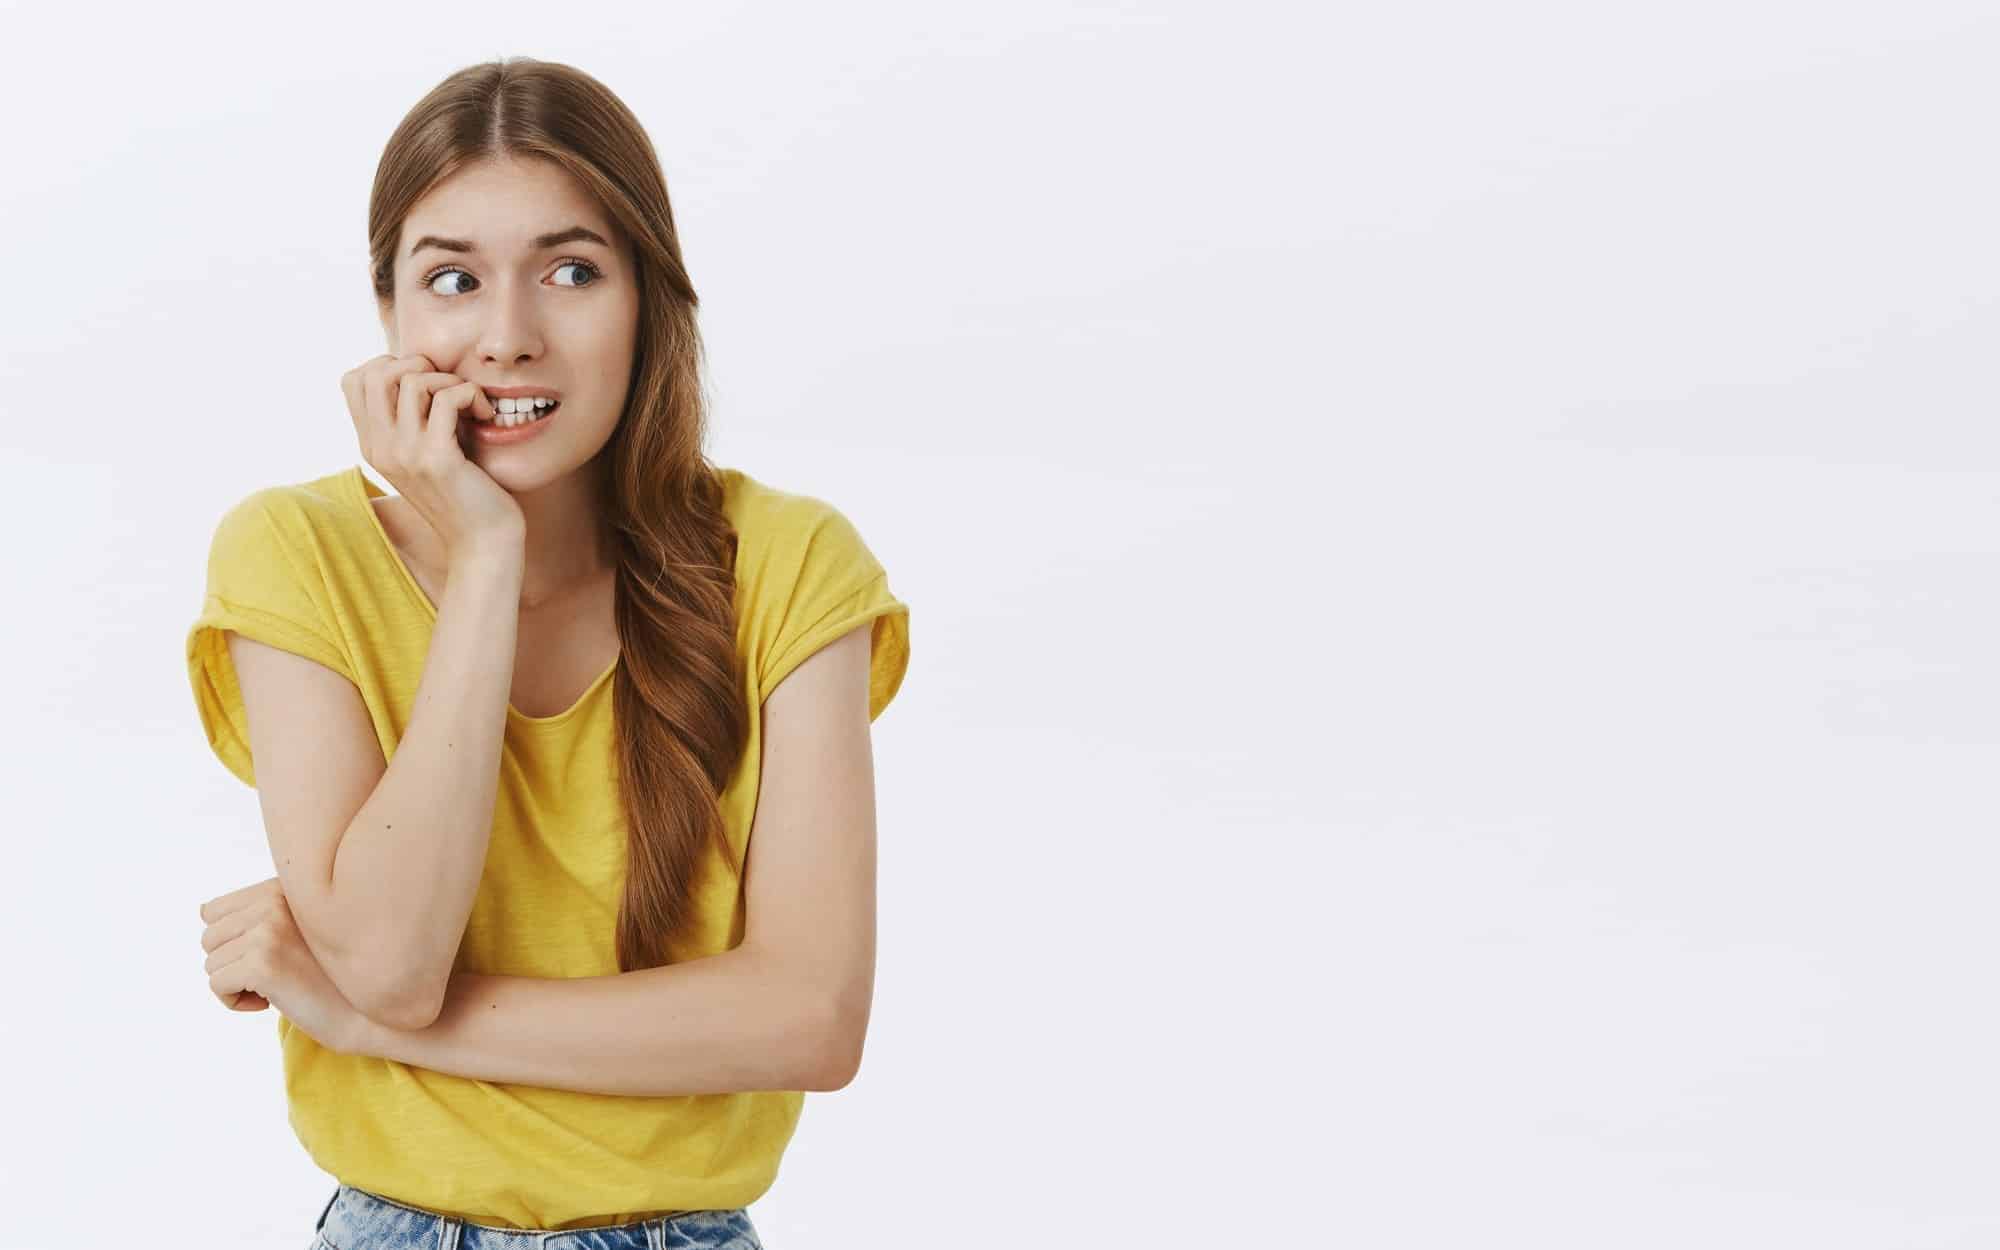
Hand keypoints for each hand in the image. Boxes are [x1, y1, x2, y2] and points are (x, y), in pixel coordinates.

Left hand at [199, 876, 362, 1054]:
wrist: (366, 1013)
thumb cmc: (330, 975)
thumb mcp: (299, 928)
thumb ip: (259, 912)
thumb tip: (202, 909)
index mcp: (283, 887)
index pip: (214, 911)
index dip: (235, 942)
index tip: (272, 955)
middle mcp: (274, 901)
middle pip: (210, 938)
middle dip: (233, 963)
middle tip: (275, 975)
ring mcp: (268, 931)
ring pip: (211, 963)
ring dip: (236, 984)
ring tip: (276, 987)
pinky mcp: (261, 964)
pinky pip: (217, 985)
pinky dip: (235, 1002)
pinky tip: (271, 1002)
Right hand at [340, 353, 525, 565]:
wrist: (483, 544)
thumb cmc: (465, 493)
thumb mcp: (426, 453)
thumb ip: (412, 420)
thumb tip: (420, 372)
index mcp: (372, 445)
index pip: (354, 379)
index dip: (391, 366)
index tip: (427, 385)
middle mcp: (380, 449)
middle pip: (376, 372)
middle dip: (418, 364)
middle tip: (448, 387)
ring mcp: (405, 455)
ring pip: (413, 380)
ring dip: (451, 381)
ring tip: (471, 404)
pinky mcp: (437, 460)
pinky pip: (447, 399)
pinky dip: (471, 395)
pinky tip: (485, 415)